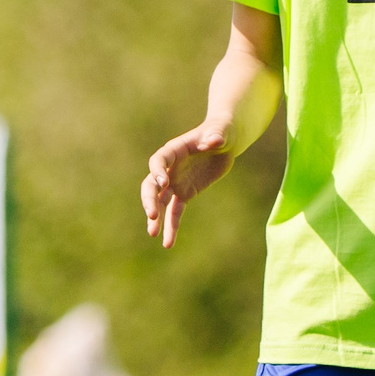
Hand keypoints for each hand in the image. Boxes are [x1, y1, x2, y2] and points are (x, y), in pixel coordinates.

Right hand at [142, 122, 235, 248]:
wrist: (224, 141)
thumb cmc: (222, 131)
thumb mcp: (222, 131)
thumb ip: (216, 134)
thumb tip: (214, 139)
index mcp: (175, 150)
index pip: (159, 160)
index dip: (157, 171)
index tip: (163, 183)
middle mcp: (170, 168)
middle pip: (152, 185)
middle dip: (150, 200)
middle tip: (152, 215)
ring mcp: (175, 182)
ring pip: (160, 202)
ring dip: (155, 218)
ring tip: (153, 235)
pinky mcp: (185, 193)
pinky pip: (175, 212)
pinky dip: (172, 227)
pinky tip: (168, 243)